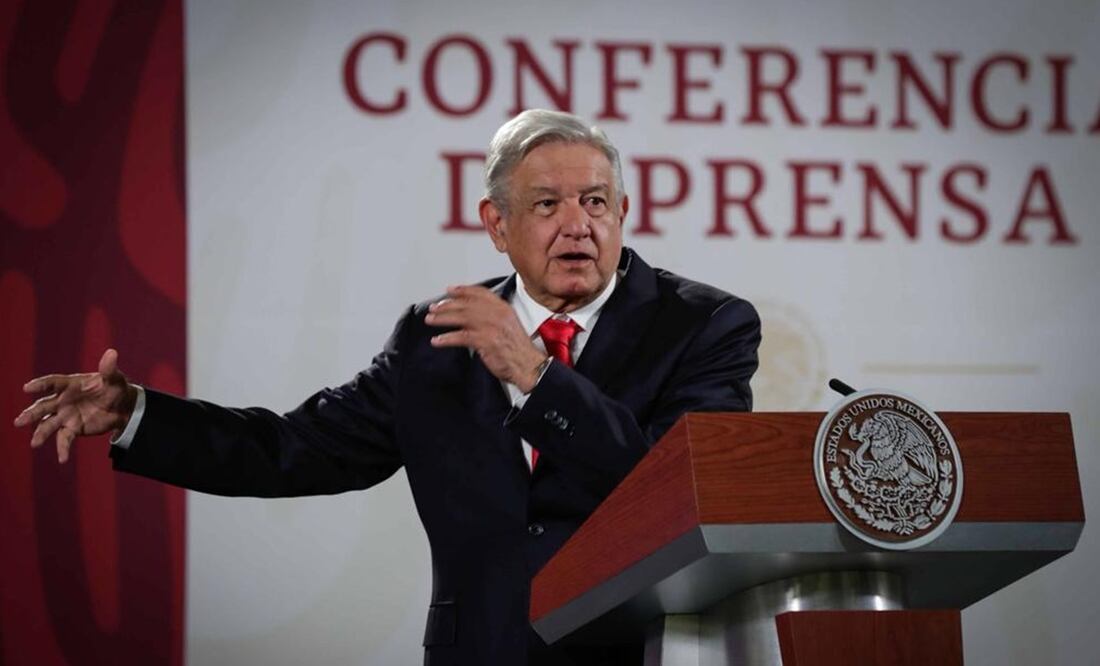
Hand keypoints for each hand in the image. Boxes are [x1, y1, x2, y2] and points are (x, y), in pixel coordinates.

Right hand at [13, 349, 137, 462]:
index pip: (52, 382)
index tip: (27, 388)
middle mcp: (63, 400)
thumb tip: (112, 353)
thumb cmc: (114, 387)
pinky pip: (64, 439)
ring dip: (40, 433)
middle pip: (43, 406)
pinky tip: (62, 459)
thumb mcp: (114, 378)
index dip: (40, 385)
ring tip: (34, 443)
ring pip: (48, 424)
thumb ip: (109, 369)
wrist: (122, 406)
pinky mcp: (72, 428)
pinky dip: (63, 448)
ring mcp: (66, 415)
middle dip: (31, 414)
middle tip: (19, 421)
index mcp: (70, 384)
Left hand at [426, 285, 547, 392]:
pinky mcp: (485, 341)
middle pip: (466, 304)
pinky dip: (446, 338)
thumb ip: (493, 318)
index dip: (463, 290)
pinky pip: (461, 337)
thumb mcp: (509, 326)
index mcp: (504, 308)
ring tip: (430, 320)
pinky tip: (437, 341)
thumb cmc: (519, 350)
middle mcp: (497, 314)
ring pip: (461, 317)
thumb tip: (472, 316)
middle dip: (447, 305)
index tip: (450, 290)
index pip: (480, 293)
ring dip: (442, 318)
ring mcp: (491, 327)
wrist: (529, 366)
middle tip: (434, 308)